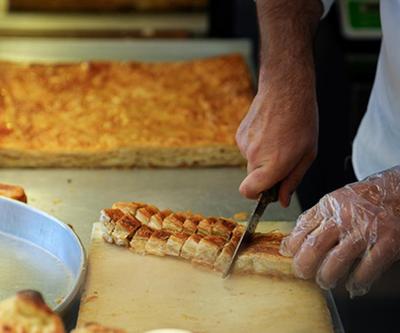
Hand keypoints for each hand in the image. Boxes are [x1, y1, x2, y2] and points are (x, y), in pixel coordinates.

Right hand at [236, 66, 317, 205]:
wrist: (285, 89)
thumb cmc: (301, 120)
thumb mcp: (307, 154)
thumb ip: (292, 181)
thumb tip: (282, 200)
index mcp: (273, 165)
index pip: (249, 192)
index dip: (256, 195)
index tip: (267, 190)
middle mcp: (254, 156)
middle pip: (253, 178)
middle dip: (265, 174)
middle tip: (283, 158)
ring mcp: (244, 144)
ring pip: (251, 162)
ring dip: (263, 157)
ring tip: (278, 138)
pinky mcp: (239, 134)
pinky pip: (247, 148)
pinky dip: (257, 145)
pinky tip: (269, 131)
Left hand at [280, 166, 399, 296]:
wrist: (399, 190)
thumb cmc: (366, 197)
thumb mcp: (336, 199)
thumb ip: (317, 216)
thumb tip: (294, 237)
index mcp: (329, 206)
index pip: (302, 228)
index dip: (292, 244)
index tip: (287, 253)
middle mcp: (344, 217)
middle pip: (314, 246)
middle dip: (303, 265)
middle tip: (301, 273)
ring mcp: (365, 230)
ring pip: (336, 260)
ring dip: (327, 276)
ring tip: (325, 281)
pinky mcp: (386, 242)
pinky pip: (366, 268)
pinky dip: (357, 281)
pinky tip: (352, 285)